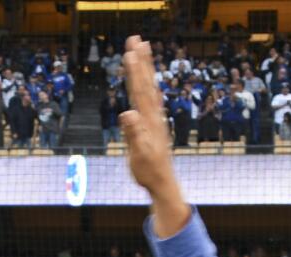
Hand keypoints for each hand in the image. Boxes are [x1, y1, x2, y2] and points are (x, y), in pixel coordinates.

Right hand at [119, 36, 182, 227]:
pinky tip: (149, 80)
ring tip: (143, 49)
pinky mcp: (154, 124)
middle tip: (136, 39)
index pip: (139, 91)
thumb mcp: (139, 156)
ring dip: (145, 67)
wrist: (163, 183)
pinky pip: (150, 98)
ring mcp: (155, 118)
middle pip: (145, 83)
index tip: (130, 52)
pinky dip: (148, 84)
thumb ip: (134, 135)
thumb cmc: (149, 172)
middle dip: (140, 61)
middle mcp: (153, 115)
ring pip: (149, 87)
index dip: (134, 71)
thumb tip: (128, 114)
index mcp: (148, 120)